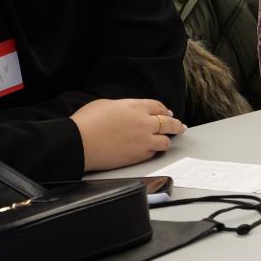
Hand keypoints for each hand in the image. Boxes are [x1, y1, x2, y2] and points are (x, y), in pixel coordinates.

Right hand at [70, 98, 185, 171]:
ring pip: (165, 141)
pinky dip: (153, 151)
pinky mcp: (138, 156)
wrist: (79, 143)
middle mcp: (144, 123)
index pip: (158, 107)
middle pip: (169, 123)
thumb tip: (127, 113)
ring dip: (167, 140)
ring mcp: (143, 141)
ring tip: (168, 140)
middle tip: (180, 127)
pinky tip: (152, 150)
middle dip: (176, 125)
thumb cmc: (87, 122)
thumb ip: (123, 107)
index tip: (168, 113)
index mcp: (136, 106)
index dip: (164, 110)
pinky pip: (153, 153)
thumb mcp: (106, 104)